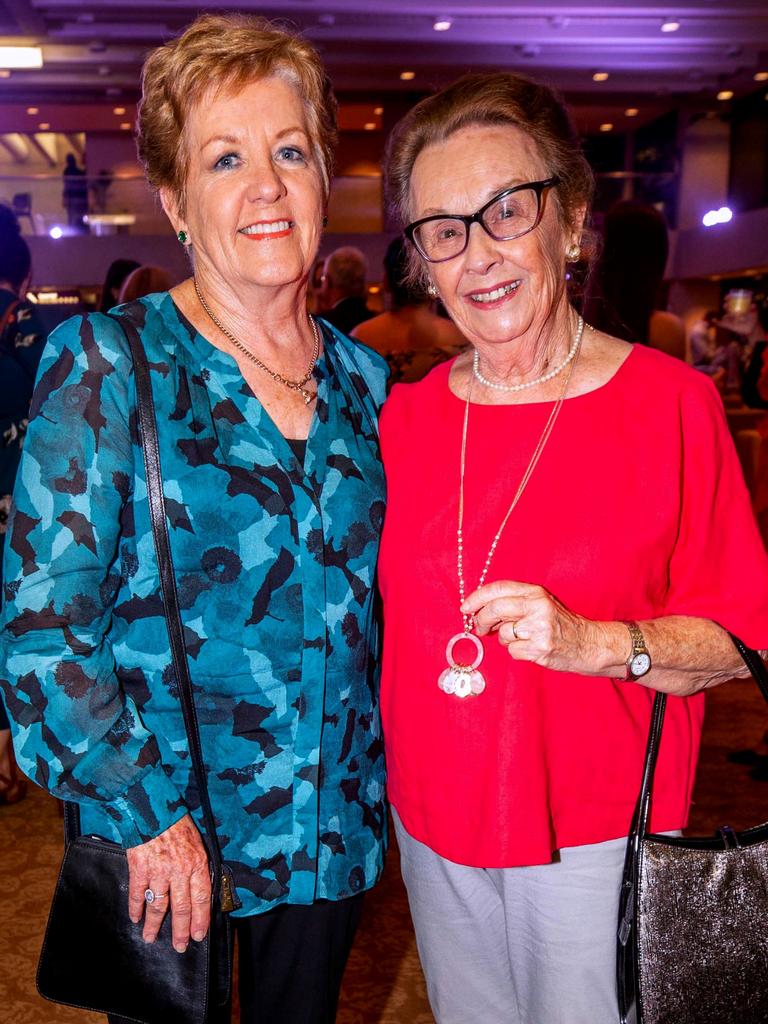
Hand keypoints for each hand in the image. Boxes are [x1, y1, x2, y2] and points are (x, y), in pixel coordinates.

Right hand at [126, 813, 210, 952]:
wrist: (153, 806)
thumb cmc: (176, 822)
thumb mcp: (196, 841)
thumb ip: (197, 864)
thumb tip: (198, 887)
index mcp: (197, 862)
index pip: (201, 898)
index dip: (200, 920)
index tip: (198, 935)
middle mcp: (179, 870)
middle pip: (181, 908)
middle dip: (180, 931)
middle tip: (179, 946)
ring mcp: (158, 871)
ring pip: (158, 906)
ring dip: (154, 925)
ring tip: (150, 938)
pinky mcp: (139, 868)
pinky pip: (138, 894)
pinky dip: (136, 908)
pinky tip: (135, 918)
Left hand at [461, 580, 618, 675]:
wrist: (588, 643)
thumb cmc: (560, 623)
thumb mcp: (540, 603)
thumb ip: (514, 602)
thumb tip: (479, 610)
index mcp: (535, 592)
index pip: (498, 589)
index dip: (477, 598)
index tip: (465, 607)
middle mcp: (537, 607)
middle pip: (494, 609)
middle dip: (482, 620)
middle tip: (480, 627)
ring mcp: (539, 629)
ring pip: (502, 634)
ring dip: (504, 639)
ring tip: (522, 638)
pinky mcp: (540, 649)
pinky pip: (512, 651)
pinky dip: (516, 652)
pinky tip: (531, 648)